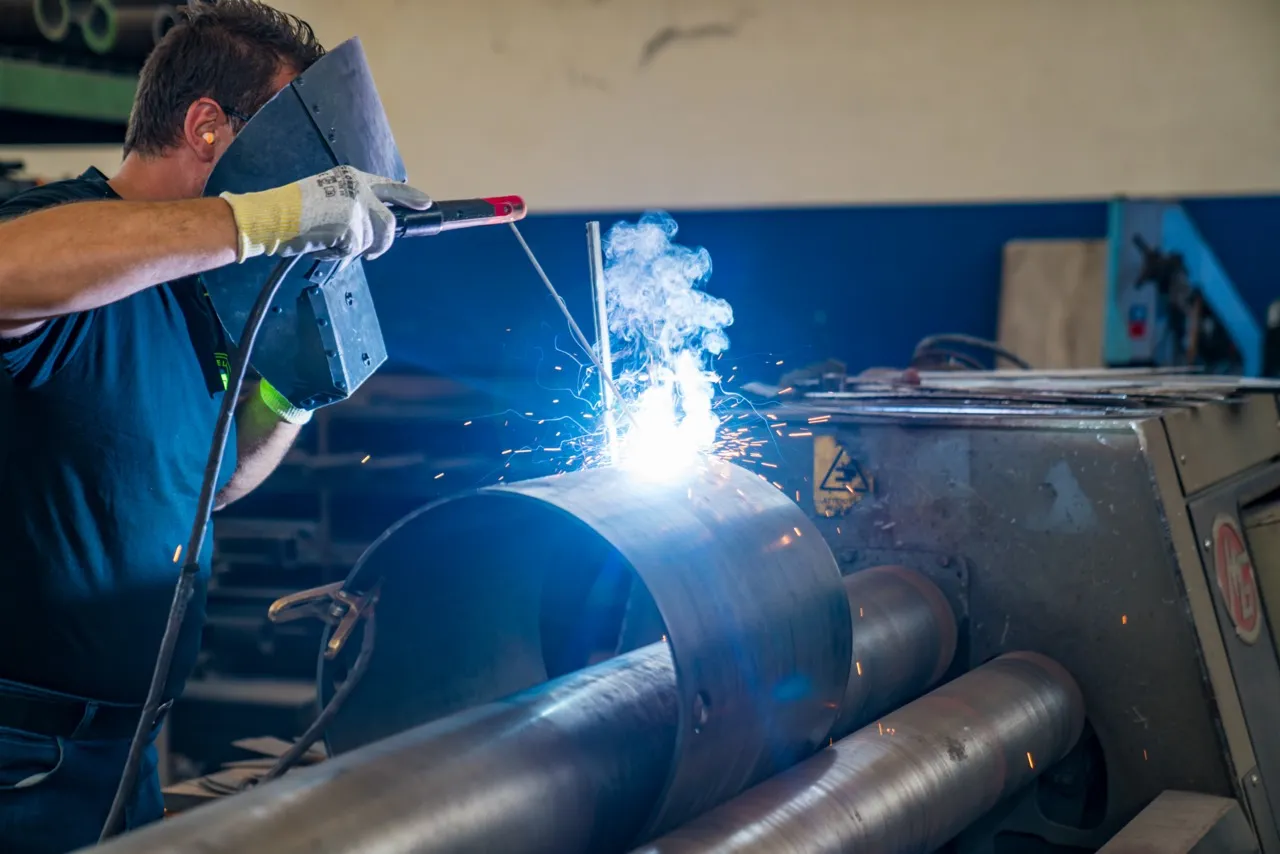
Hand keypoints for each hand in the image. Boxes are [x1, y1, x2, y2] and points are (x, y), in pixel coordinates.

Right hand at [220, 166, 431, 262]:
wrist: (272, 215)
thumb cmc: (292, 210)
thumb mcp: (327, 196)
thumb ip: (352, 205)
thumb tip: (372, 228)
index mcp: (353, 178)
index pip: (389, 187)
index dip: (409, 197)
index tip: (425, 203)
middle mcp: (359, 189)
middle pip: (388, 224)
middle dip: (380, 244)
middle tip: (370, 253)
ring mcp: (357, 207)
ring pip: (370, 241)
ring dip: (352, 249)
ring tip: (327, 242)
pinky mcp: (351, 226)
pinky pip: (354, 251)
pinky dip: (338, 254)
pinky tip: (321, 245)